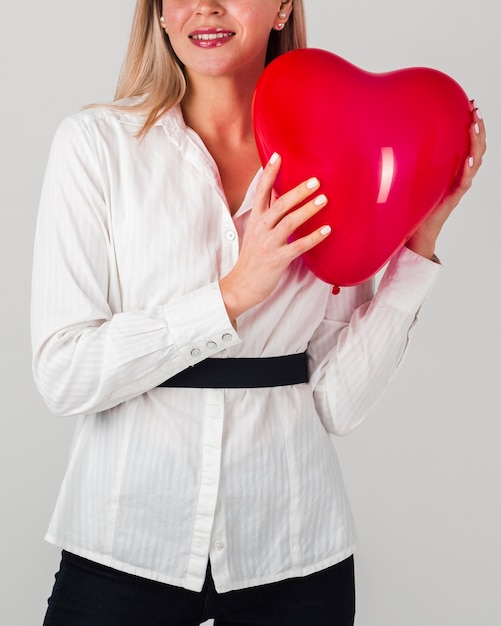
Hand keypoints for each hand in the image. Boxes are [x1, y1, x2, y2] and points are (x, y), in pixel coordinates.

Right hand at [219, 153, 330, 322]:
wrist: (241, 286)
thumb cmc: (252, 258)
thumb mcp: (255, 233)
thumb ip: (267, 214)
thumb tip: (280, 194)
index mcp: (255, 220)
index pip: (261, 192)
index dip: (268, 174)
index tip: (277, 156)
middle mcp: (260, 229)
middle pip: (279, 204)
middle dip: (297, 191)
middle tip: (315, 181)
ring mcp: (268, 244)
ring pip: (288, 222)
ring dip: (307, 210)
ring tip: (323, 200)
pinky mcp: (277, 260)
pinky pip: (298, 246)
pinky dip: (313, 238)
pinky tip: (327, 230)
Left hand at [406, 102, 485, 258]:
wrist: (417, 230)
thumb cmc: (415, 204)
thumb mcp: (414, 177)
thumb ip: (411, 161)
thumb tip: (393, 139)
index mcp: (453, 168)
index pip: (469, 143)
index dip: (473, 125)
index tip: (472, 106)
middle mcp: (460, 174)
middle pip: (478, 148)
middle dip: (479, 128)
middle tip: (476, 110)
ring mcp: (459, 185)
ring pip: (476, 161)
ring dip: (477, 143)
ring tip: (475, 127)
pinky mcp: (454, 196)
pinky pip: (464, 181)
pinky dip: (467, 169)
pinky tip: (468, 159)